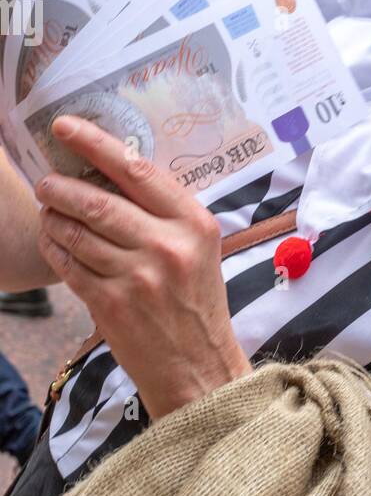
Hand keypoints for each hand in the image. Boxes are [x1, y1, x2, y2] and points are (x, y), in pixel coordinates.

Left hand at [35, 115, 252, 420]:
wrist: (200, 369)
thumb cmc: (197, 304)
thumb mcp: (200, 249)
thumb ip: (164, 215)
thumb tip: (112, 174)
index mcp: (194, 224)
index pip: (137, 171)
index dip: (95, 143)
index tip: (65, 126)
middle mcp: (168, 246)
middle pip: (98, 202)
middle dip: (61, 188)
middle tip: (46, 182)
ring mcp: (138, 277)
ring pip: (77, 233)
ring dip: (53, 218)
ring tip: (47, 210)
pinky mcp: (112, 305)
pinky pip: (69, 266)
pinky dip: (54, 249)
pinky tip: (53, 242)